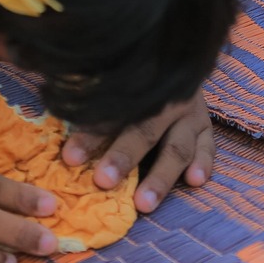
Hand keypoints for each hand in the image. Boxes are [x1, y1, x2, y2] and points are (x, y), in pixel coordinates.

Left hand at [61, 90, 214, 212]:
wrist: (178, 58)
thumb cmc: (133, 80)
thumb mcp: (110, 80)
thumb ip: (89, 98)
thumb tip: (55, 109)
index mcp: (139, 86)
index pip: (112, 112)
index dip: (90, 134)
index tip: (69, 157)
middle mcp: (166, 99)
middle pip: (144, 130)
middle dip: (123, 157)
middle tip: (103, 181)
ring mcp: (190, 113)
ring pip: (177, 147)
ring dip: (160, 176)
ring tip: (144, 203)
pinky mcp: (206, 127)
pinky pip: (207, 147)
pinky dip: (203, 164)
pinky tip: (194, 181)